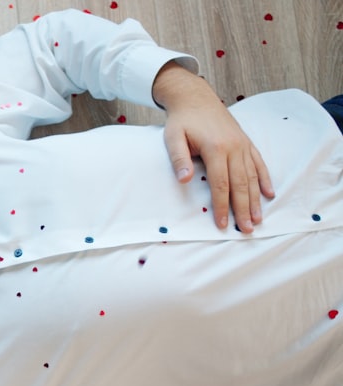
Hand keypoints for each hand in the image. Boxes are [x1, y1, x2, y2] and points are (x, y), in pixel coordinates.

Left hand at [154, 63, 273, 232]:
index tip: (223, 225)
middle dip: (243, 209)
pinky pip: (259, 163)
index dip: (221, 206)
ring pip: (252, 176)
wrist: (195, 98)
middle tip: (247, 230)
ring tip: (258, 219)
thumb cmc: (181, 120)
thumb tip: (184, 180)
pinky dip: (264, 179)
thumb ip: (178, 159)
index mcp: (216, 148)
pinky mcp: (246, 142)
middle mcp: (234, 147)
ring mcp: (242, 145)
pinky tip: (269, 194)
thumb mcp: (172, 138)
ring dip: (256, 199)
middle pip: (240, 184)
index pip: (220, 184)